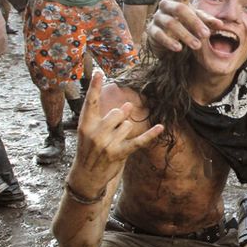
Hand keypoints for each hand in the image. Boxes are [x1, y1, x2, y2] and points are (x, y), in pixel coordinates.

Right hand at [68, 70, 162, 196]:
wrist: (86, 175)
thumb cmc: (90, 149)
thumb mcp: (91, 131)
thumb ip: (108, 116)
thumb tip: (129, 105)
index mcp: (85, 124)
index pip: (90, 102)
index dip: (95, 87)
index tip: (99, 72)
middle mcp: (95, 133)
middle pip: (118, 113)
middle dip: (120, 118)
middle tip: (112, 131)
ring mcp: (106, 144)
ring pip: (127, 125)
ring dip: (125, 132)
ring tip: (115, 142)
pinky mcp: (119, 153)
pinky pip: (139, 141)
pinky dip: (150, 134)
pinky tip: (160, 127)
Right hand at [146, 0, 219, 52]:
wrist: (163, 35)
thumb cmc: (183, 21)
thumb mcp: (196, 18)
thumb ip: (207, 20)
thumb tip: (221, 24)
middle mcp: (166, 5)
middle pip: (180, 9)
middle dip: (194, 22)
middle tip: (206, 34)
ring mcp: (158, 17)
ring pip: (171, 24)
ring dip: (185, 35)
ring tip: (197, 45)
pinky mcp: (151, 30)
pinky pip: (159, 35)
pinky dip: (169, 42)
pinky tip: (179, 48)